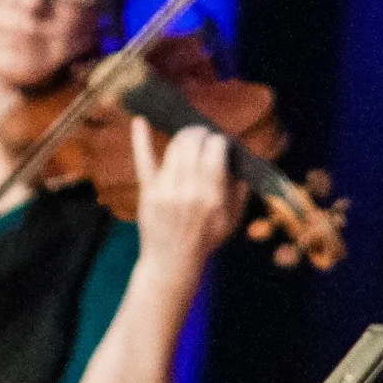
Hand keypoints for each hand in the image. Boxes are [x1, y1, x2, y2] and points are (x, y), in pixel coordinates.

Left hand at [130, 118, 242, 271]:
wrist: (173, 261)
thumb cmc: (206, 239)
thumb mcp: (233, 219)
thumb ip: (241, 190)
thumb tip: (242, 162)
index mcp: (213, 195)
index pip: (216, 150)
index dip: (220, 141)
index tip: (221, 143)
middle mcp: (189, 190)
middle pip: (194, 144)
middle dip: (202, 133)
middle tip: (205, 136)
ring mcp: (166, 190)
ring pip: (175, 148)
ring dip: (184, 136)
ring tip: (189, 137)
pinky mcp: (148, 191)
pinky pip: (144, 160)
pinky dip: (140, 139)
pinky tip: (140, 121)